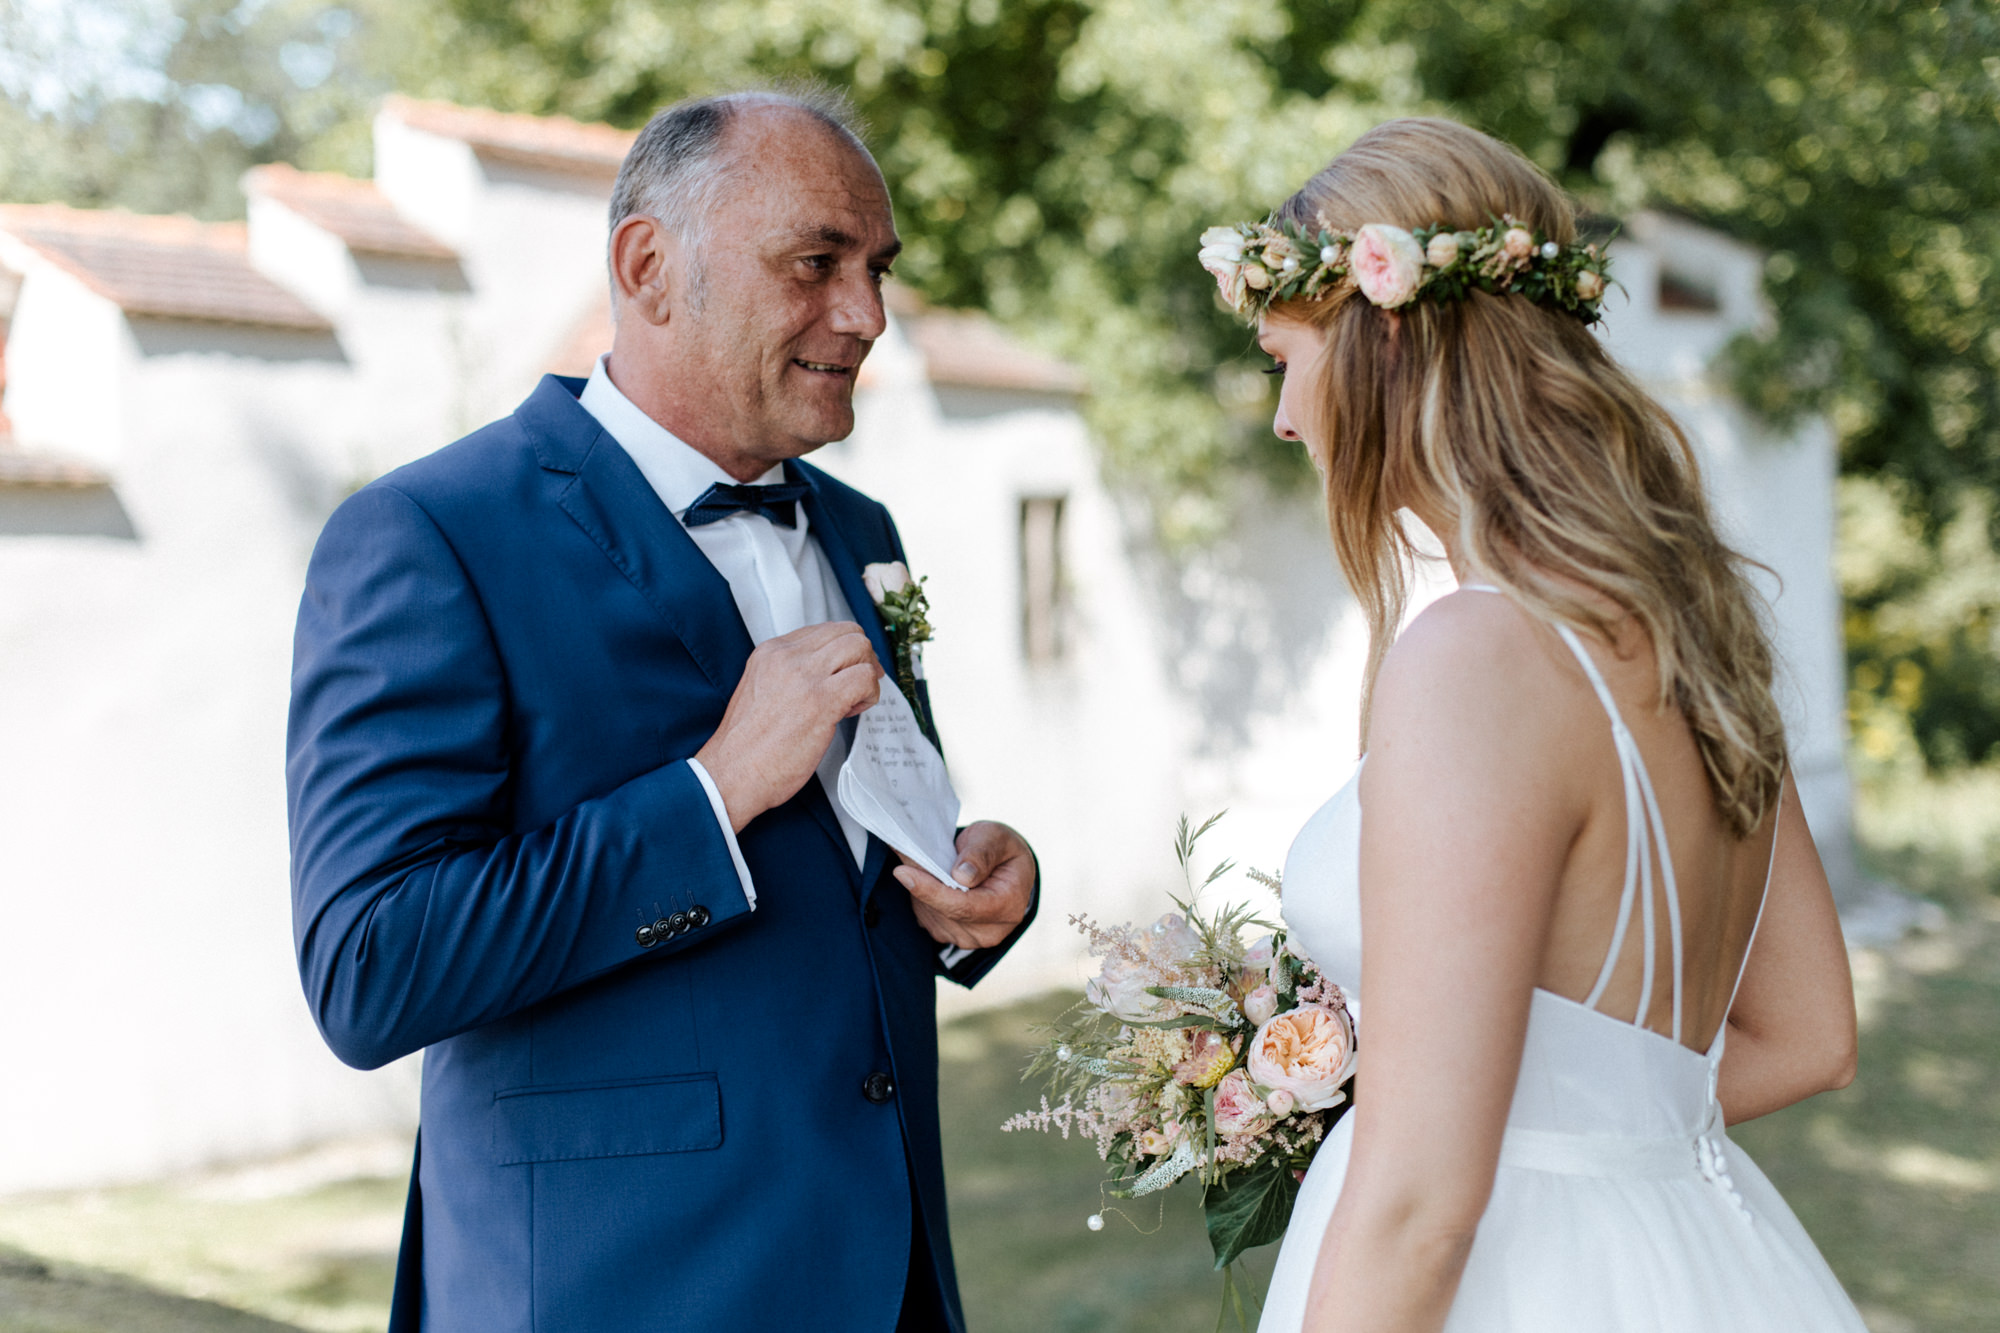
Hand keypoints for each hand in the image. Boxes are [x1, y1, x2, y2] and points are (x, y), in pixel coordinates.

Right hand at [696, 622, 882, 830]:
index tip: (844, 674)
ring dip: (868, 673)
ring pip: (859, 647)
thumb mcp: (760, 691)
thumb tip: (825, 676)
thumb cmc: (746, 746)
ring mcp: (804, 676)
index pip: (823, 630)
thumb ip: (789, 676)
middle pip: (846, 632)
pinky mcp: (821, 701)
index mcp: (770, 652)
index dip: (842, 651)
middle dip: (863, 657)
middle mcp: (787, 656)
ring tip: (854, 701)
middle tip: (861, 685)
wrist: (730, 774)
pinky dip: (870, 694)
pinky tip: (851, 712)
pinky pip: (864, 678)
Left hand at [893, 821, 1036, 951]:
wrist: (1005, 869)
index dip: (931, 891)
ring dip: (922, 892)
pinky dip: (923, 900)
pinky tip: (930, 882)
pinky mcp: (955, 938)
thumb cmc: (1001, 850)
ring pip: (932, 917)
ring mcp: (973, 938)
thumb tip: (961, 875)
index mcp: (1008, 905)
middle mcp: (992, 930)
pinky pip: (929, 920)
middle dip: (922, 886)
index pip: (964, 906)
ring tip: (925, 867)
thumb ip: (981, 853)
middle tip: (906, 858)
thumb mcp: (996, 838)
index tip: (902, 872)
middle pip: (944, 913)